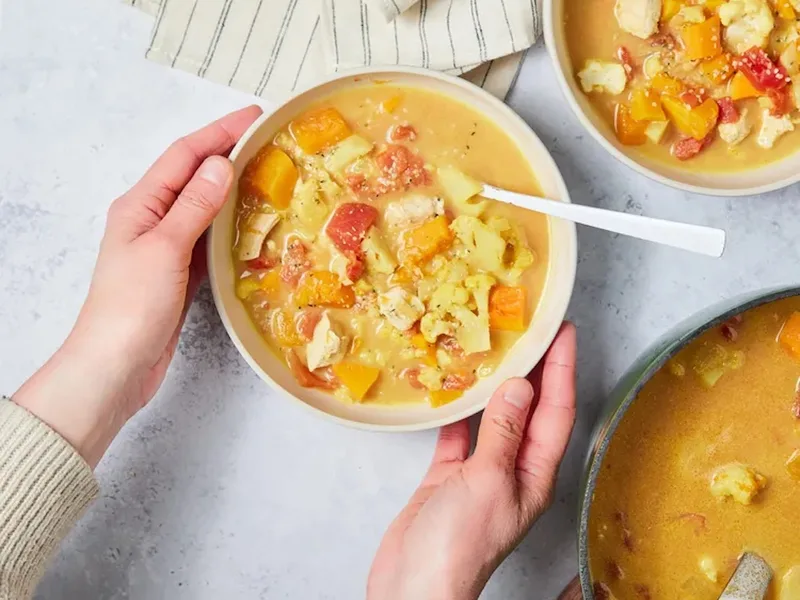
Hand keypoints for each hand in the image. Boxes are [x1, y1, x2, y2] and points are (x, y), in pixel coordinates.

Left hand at [13, 105, 262, 466]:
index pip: (184, 156)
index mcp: (140, 205)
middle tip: (268, 142)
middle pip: (194, 176)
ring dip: (231, 189)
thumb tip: (221, 164)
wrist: (116, 365)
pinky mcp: (179, 274)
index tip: (254, 115)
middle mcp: (151, 219)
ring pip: (203, 207)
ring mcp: (165, 247)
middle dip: (228, 154)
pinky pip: (208, 238)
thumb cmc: (131, 306)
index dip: (219, 132)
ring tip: (267, 175)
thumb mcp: (164, 248)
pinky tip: (250, 224)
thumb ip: (194, 206)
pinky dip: (229, 226)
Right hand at [367, 323, 576, 599]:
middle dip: (535, 370)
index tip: (565, 331)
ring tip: (495, 348)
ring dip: (495, 385)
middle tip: (532, 328)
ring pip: (494, 418)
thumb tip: (520, 386)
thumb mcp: (488, 482)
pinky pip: (458, 435)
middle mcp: (513, 470)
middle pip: (530, 410)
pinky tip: (453, 388)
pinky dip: (456, 411)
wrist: (414, 586)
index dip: (563, 369)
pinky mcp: (447, 477)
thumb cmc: (459, 545)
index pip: (557, 411)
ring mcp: (479, 473)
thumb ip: (503, 433)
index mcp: (535, 474)